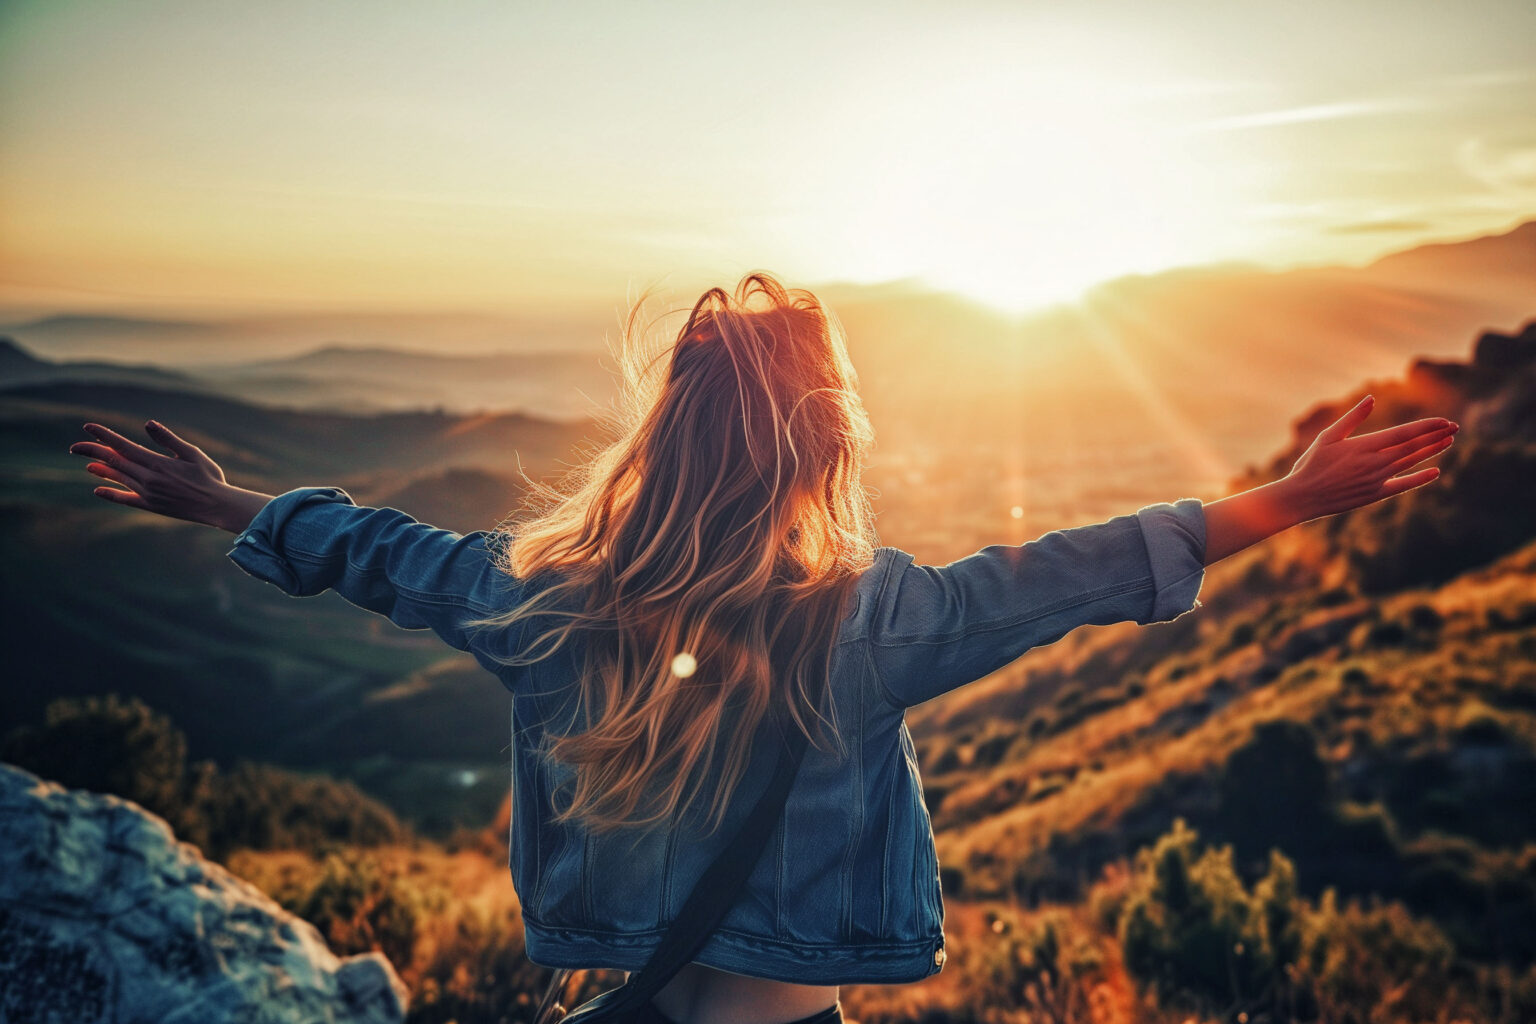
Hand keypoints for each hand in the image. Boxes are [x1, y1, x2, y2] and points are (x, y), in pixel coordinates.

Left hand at [68, 421, 273, 531]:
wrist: (217, 506)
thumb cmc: (209, 477)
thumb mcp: (192, 453)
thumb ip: (168, 439)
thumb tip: (148, 423)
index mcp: (157, 463)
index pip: (123, 446)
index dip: (104, 435)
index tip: (88, 426)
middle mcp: (148, 479)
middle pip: (114, 461)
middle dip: (93, 452)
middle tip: (75, 447)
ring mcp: (147, 494)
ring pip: (118, 478)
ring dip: (101, 470)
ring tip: (88, 464)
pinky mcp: (150, 506)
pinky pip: (125, 499)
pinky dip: (111, 493)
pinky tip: (98, 489)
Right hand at [1282, 395, 1457, 519]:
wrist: (1302, 497)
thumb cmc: (1311, 464)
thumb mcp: (1327, 437)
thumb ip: (1352, 418)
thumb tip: (1371, 399)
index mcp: (1364, 446)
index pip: (1404, 433)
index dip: (1427, 426)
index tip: (1444, 421)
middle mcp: (1375, 463)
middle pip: (1413, 447)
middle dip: (1436, 436)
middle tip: (1455, 427)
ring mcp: (1376, 480)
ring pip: (1411, 463)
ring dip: (1432, 451)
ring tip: (1449, 441)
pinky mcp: (1375, 494)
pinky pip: (1402, 485)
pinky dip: (1419, 478)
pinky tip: (1434, 471)